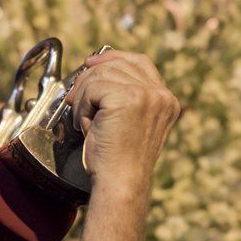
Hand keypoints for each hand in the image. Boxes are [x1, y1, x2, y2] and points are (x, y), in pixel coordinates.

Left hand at [62, 50, 179, 240]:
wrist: (121, 183)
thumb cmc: (119, 160)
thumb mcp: (129, 122)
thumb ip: (125, 97)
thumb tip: (95, 69)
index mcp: (166, 100)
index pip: (140, 62)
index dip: (113, 58)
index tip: (92, 64)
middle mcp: (161, 94)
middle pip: (116, 65)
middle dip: (89, 79)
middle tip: (74, 100)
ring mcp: (147, 95)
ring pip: (102, 75)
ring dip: (84, 96)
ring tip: (84, 120)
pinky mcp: (128, 98)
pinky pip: (92, 88)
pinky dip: (81, 106)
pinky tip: (85, 125)